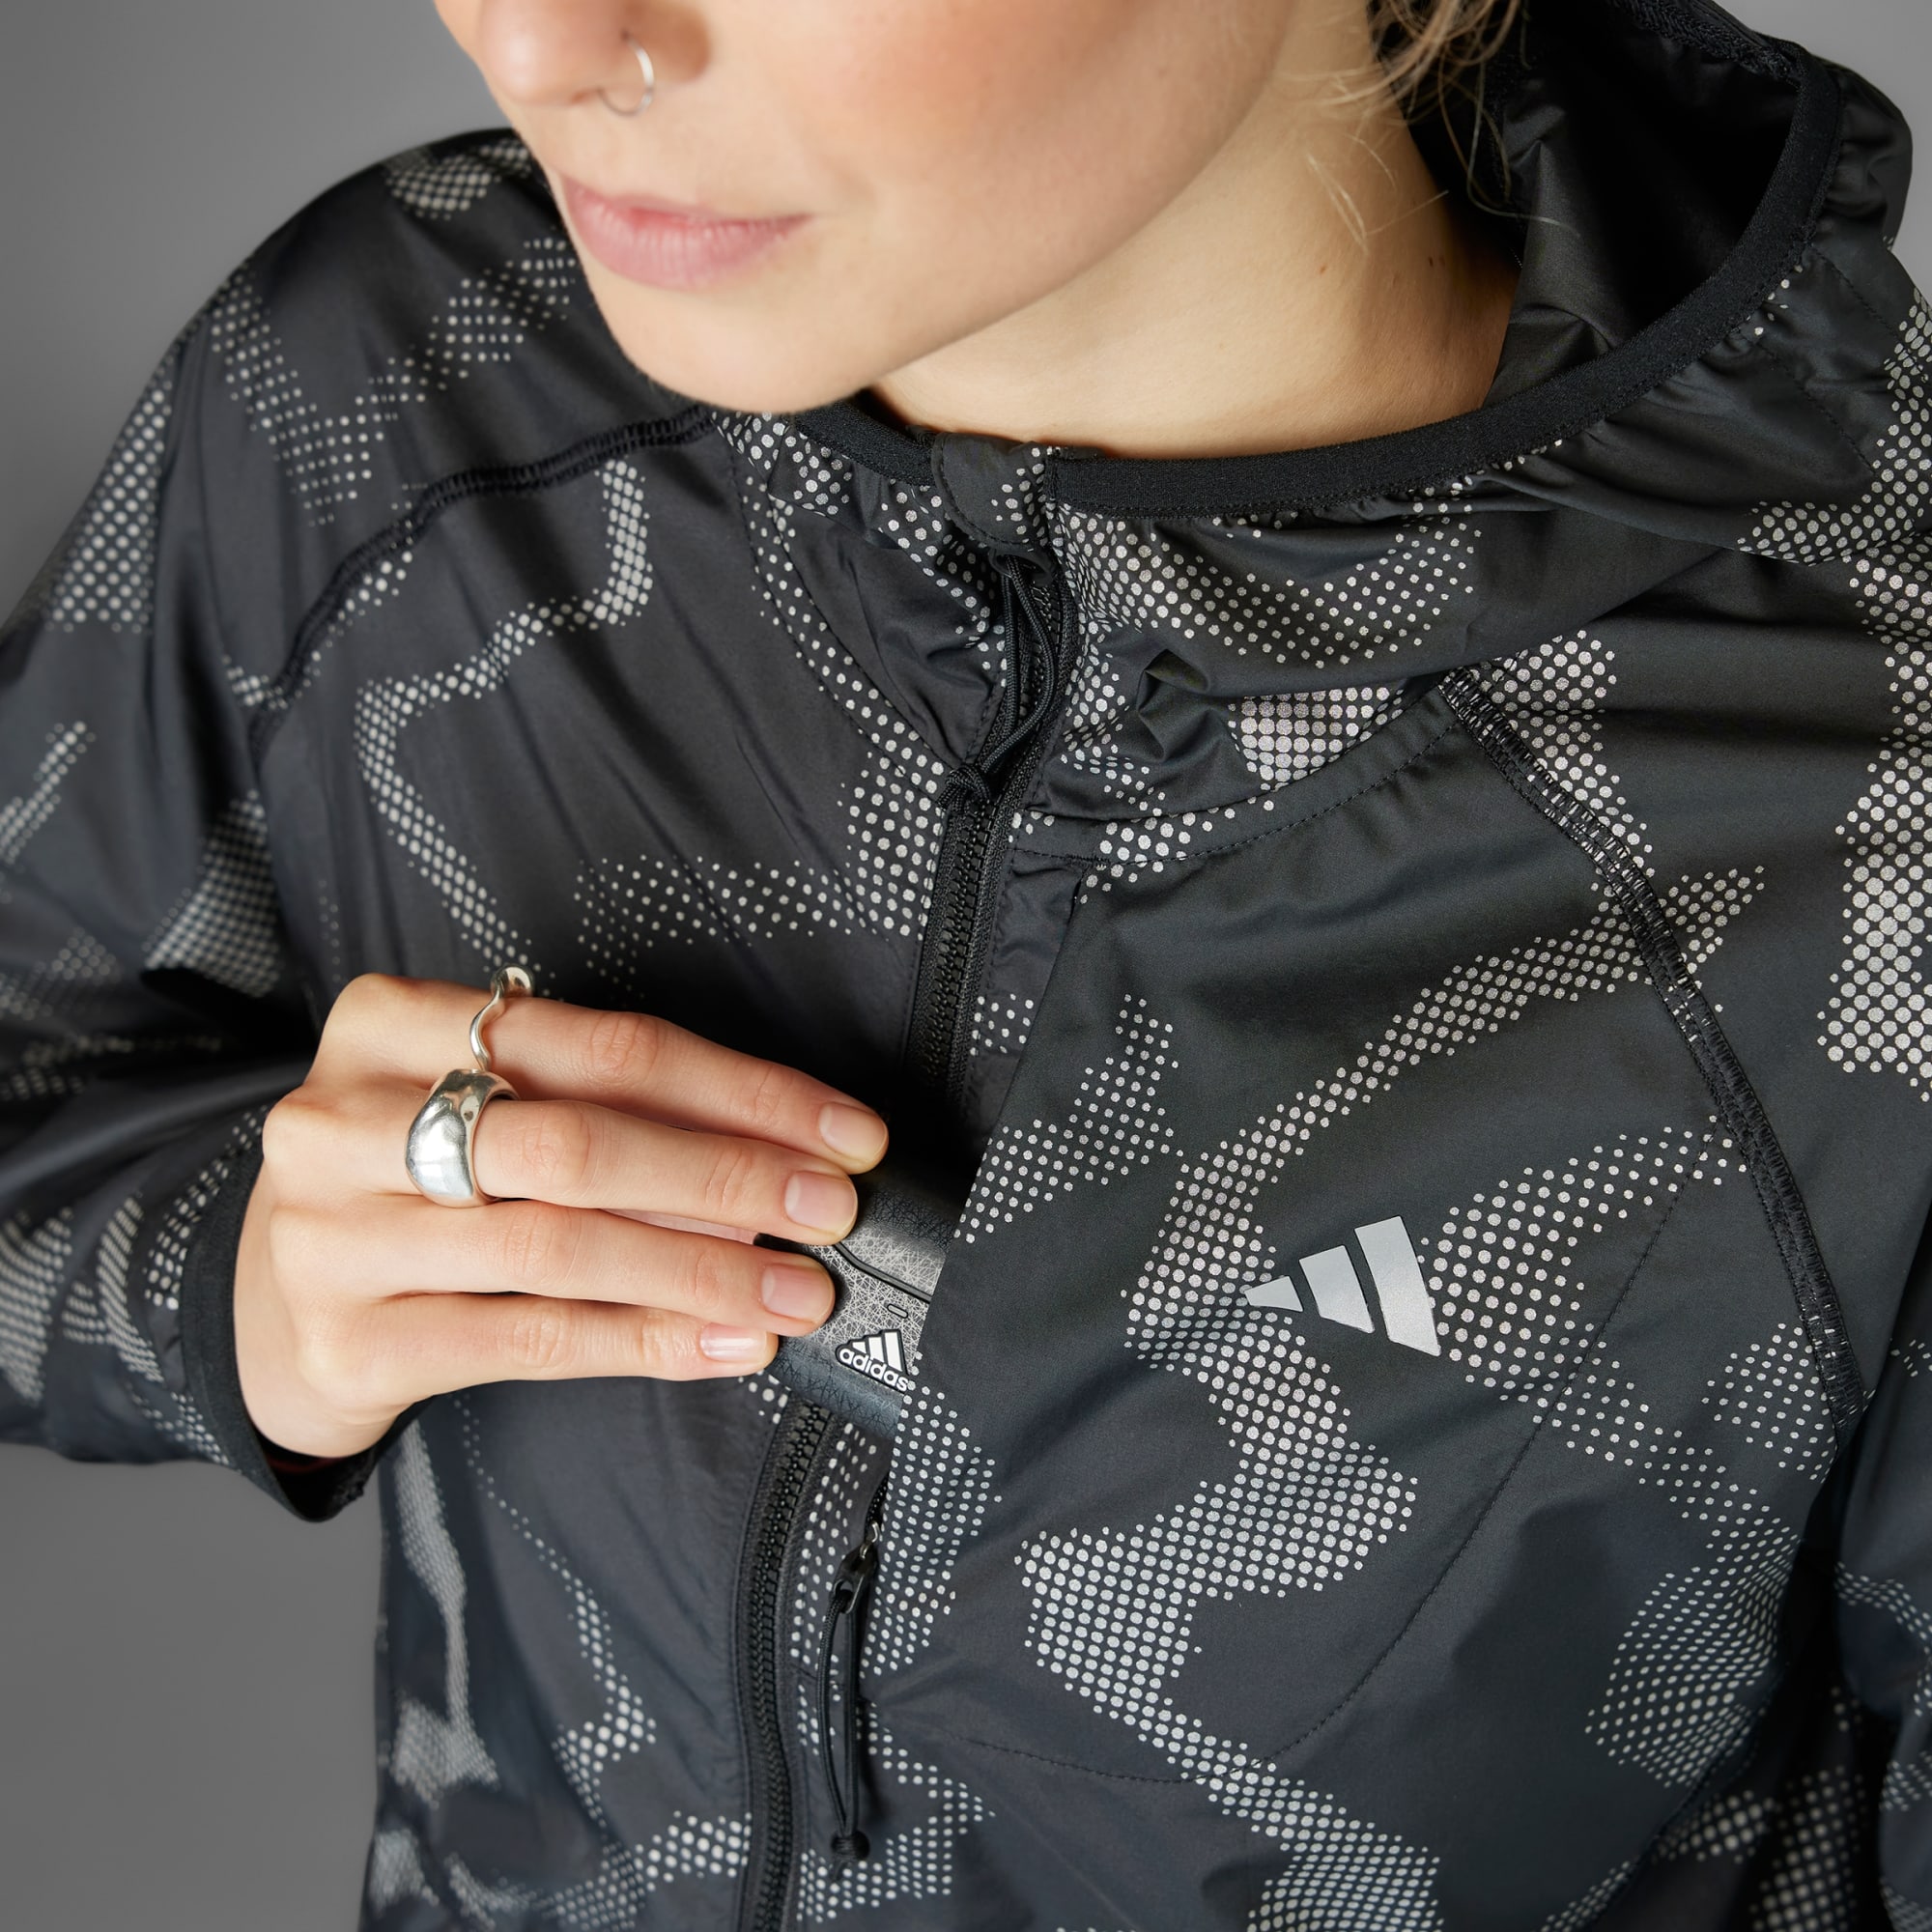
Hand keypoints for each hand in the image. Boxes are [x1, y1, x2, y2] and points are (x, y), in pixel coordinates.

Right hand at [234, 974, 887, 1458]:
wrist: (267, 1300)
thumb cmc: (407, 1178)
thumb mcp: (477, 1103)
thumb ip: (600, 1104)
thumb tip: (781, 1153)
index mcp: (392, 1022)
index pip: (604, 1046)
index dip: (741, 1091)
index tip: (842, 1130)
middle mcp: (346, 1119)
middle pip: (580, 1142)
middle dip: (731, 1177)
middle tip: (831, 1210)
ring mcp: (334, 1235)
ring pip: (561, 1248)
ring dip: (705, 1271)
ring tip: (799, 1291)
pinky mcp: (347, 1341)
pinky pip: (530, 1339)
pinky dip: (646, 1341)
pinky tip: (725, 1344)